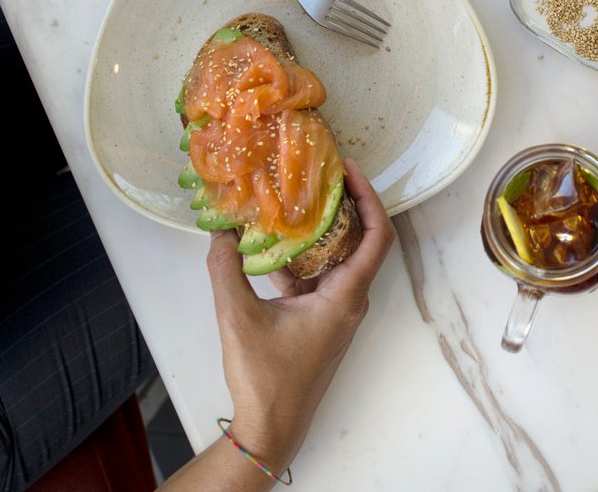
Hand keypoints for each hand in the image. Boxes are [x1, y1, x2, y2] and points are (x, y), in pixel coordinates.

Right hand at [205, 160, 393, 472]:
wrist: (271, 426)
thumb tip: (220, 233)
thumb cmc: (265, 378)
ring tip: (296, 200)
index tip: (349, 171)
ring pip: (338, 258)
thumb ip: (226, 270)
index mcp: (345, 296)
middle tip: (321, 176)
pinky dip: (303, 258)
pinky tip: (274, 246)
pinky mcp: (320, 320)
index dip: (370, 198)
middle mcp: (349, 299)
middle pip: (362, 240)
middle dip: (345, 204)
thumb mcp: (238, 318)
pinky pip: (319, 277)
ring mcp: (336, 311)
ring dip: (322, 230)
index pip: (377, 236)